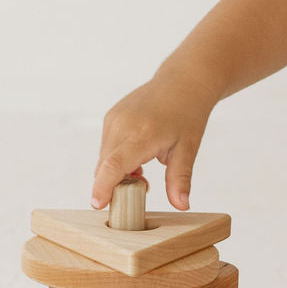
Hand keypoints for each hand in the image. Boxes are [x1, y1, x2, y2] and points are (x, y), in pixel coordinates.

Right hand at [91, 75, 212, 212]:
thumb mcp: (188, 149)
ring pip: (104, 158)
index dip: (103, 186)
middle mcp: (123, 124)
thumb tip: (182, 206)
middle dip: (115, 185)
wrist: (183, 82)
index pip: (115, 165)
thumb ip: (180, 179)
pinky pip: (106, 147)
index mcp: (143, 134)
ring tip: (143, 169)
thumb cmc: (188, 114)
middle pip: (106, 166)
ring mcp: (114, 118)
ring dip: (117, 171)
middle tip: (144, 186)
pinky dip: (116, 158)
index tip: (98, 204)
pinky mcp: (111, 116)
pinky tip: (136, 156)